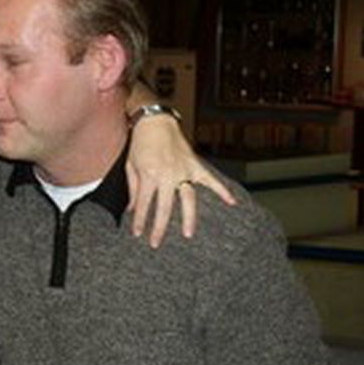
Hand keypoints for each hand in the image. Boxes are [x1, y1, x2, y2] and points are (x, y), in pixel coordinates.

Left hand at [126, 116, 235, 247]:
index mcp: (149, 175)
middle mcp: (167, 175)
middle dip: (159, 227)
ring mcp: (183, 171)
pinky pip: (210, 180)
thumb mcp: (131, 165)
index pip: (143, 204)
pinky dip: (222, 190)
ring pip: (188, 199)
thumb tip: (132, 209)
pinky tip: (232, 202)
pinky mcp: (194, 165)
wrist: (154, 121)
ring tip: (187, 234)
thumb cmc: (140, 143)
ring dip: (188, 218)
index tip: (137, 234)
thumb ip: (133, 188)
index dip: (140, 221)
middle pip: (164, 208)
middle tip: (155, 243)